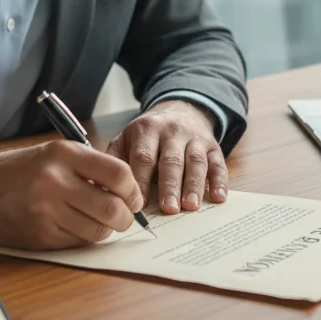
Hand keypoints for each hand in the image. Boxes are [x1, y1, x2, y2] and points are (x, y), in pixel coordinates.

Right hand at [0, 139, 143, 250]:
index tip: (133, 197)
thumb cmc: (23, 169)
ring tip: (100, 222)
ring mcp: (46, 210)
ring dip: (106, 230)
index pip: (119, 174)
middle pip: (112, 208)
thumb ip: (91, 168)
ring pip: (97, 230)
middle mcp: (55, 181)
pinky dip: (83, 238)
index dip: (133, 190)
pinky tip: (76, 227)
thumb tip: (128, 192)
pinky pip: (76, 242)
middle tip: (125, 217)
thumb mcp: (56, 154)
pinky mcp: (38, 235)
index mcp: (64, 154)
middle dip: (126, 217)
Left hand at [105, 100, 228, 214]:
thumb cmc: (148, 134)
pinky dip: (220, 181)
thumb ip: (115, 161)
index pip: (143, 157)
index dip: (141, 181)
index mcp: (146, 130)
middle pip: (171, 160)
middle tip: (168, 209)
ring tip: (190, 206)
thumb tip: (100, 190)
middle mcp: (172, 131)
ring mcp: (195, 138)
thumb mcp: (126, 139)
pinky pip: (218, 163)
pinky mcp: (213, 146)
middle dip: (169, 185)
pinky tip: (218, 197)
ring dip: (194, 185)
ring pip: (196, 162)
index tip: (137, 204)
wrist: (180, 110)